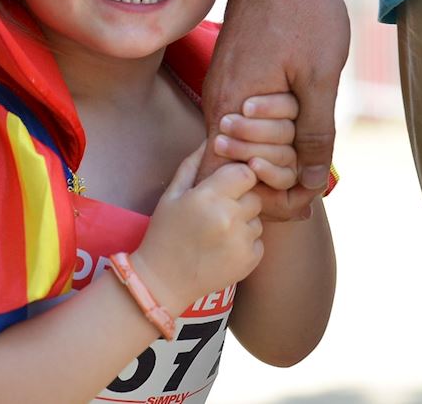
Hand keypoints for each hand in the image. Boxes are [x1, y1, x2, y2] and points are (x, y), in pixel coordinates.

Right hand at [134, 145, 263, 311]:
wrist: (163, 281)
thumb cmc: (164, 234)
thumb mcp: (171, 195)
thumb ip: (192, 164)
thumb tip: (209, 139)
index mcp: (209, 197)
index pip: (245, 172)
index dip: (238, 176)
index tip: (227, 184)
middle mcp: (229, 217)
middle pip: (255, 195)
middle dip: (241, 200)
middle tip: (219, 211)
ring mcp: (241, 241)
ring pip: (258, 219)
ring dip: (244, 222)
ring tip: (218, 233)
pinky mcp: (250, 261)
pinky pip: (258, 241)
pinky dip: (245, 243)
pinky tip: (222, 249)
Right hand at [200, 0, 349, 220]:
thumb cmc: (303, 12)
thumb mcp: (320, 78)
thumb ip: (313, 134)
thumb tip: (310, 184)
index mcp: (232, 108)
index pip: (230, 178)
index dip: (269, 197)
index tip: (306, 201)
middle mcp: (218, 103)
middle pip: (237, 167)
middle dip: (277, 178)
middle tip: (316, 176)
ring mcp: (223, 88)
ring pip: (243, 143)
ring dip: (276, 151)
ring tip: (312, 146)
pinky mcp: (231, 75)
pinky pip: (245, 119)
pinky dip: (271, 128)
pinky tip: (300, 118)